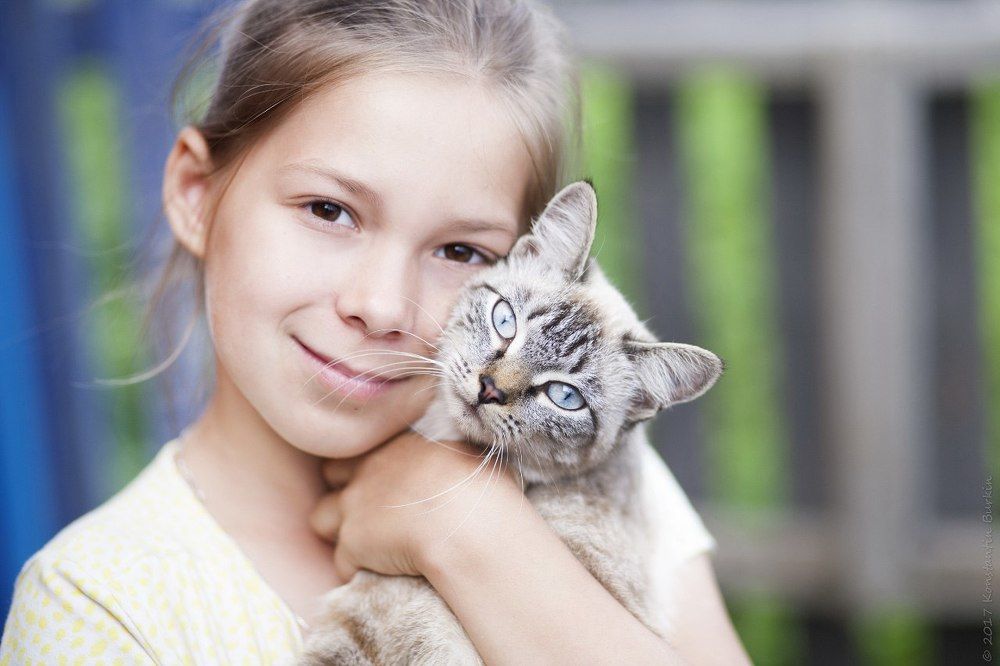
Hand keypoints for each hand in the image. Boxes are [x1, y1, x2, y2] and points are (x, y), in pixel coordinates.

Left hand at [309, 430, 523, 581]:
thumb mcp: (469, 457)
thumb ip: (449, 457)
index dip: (368, 470)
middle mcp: (368, 471)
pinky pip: (341, 563)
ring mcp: (354, 506)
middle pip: (331, 477)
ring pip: (320, 518)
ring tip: (368, 548)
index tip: (385, 487)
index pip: (363, 452)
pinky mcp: (352, 542)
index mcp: (398, 446)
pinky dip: (357, 570)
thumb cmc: (482, 490)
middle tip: (370, 515)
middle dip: (344, 494)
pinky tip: (382, 575)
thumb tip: (458, 462)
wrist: (468, 525)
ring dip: (340, 531)